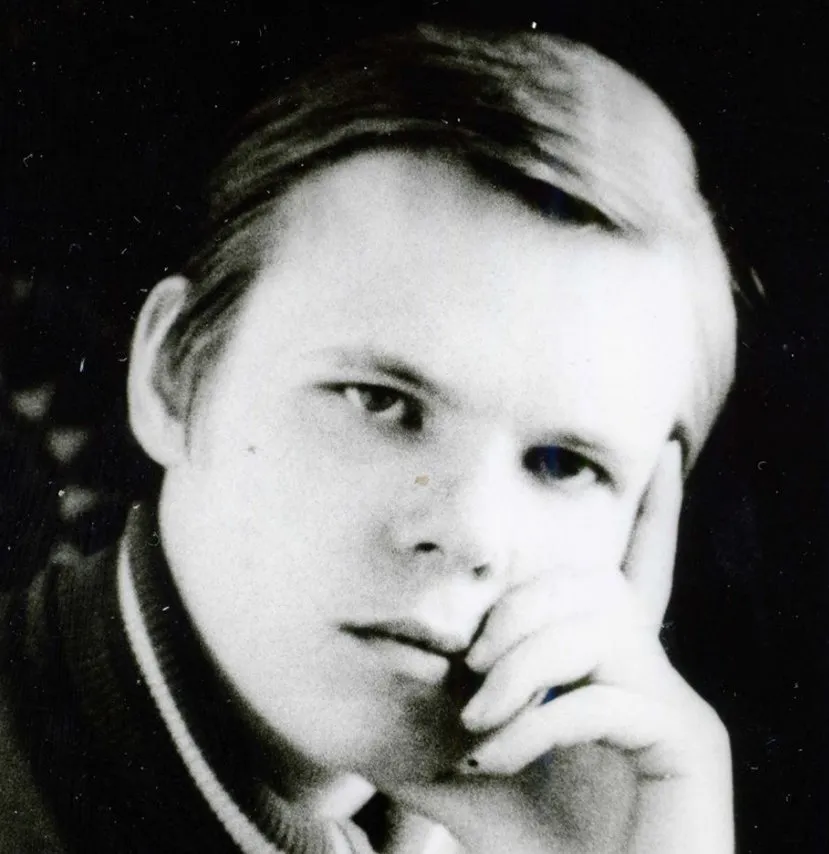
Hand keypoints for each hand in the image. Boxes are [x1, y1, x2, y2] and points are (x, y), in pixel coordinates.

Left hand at [383, 442, 733, 853]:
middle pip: (591, 587)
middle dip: (517, 612)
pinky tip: (499, 755)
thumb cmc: (535, 844)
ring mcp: (676, 705)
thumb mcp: (469, 773)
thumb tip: (367, 688)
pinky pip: (604, 695)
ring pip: (596, 626)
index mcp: (611, 665)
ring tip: (478, 717)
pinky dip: (538, 721)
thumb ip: (425, 728)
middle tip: (470, 666)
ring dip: (521, 665)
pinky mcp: (690, 743)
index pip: (638, 569)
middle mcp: (654, 671)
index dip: (657, 511)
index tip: (666, 451)